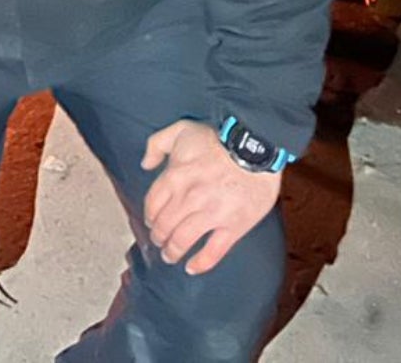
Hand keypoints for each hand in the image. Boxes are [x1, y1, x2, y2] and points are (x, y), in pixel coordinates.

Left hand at [142, 120, 281, 274]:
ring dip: (173, 251)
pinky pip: (214, 252)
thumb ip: (156, 145)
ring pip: (184, 240)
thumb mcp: (180, 130)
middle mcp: (189, 198)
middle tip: (159, 242)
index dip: (149, 216)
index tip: (150, 222)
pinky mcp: (233, 227)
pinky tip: (191, 268)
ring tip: (170, 256)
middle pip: (165, 225)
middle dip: (158, 237)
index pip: (153, 204)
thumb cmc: (216, 138)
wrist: (255, 148)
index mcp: (175, 176)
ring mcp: (211, 215)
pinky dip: (200, 263)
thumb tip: (146, 164)